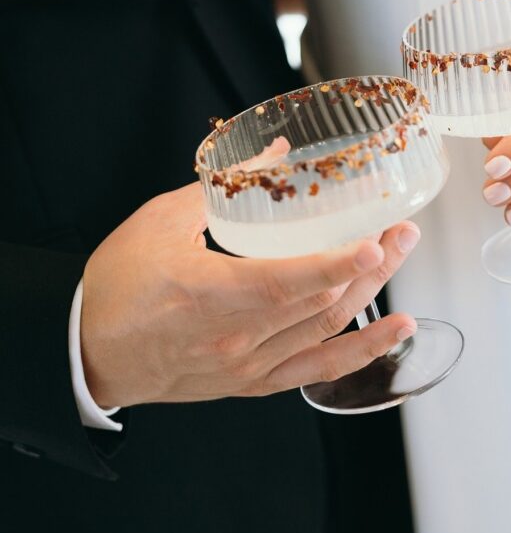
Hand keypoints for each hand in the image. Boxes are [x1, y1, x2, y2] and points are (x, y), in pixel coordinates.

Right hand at [81, 183, 419, 407]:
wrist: (89, 352)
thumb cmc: (119, 285)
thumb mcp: (162, 220)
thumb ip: (225, 184)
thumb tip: (277, 150)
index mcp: (207, 294)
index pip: (286, 283)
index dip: (335, 264)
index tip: (373, 240)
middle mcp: (234, 338)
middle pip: (320, 303)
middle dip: (370, 263)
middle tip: (400, 227)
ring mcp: (247, 366)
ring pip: (326, 332)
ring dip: (372, 293)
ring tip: (400, 255)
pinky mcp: (252, 382)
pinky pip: (316, 371)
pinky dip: (361, 353)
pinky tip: (395, 333)